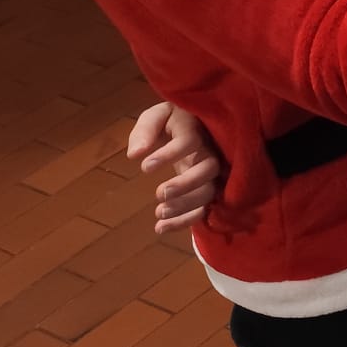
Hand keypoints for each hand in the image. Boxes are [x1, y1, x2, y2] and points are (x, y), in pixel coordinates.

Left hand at [128, 102, 223, 234]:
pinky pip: (203, 208)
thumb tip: (135, 154)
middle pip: (208, 169)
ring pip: (208, 191)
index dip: (171, 154)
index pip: (190, 140)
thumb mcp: (156, 117)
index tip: (144, 167)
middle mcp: (210, 150)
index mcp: (196, 129)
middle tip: (159, 193)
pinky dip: (185, 221)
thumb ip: (145, 130)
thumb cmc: (171, 122)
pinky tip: (161, 228)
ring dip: (185, 205)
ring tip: (159, 213)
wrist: (193, 127)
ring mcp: (210, 172)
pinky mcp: (206, 189)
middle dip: (185, 184)